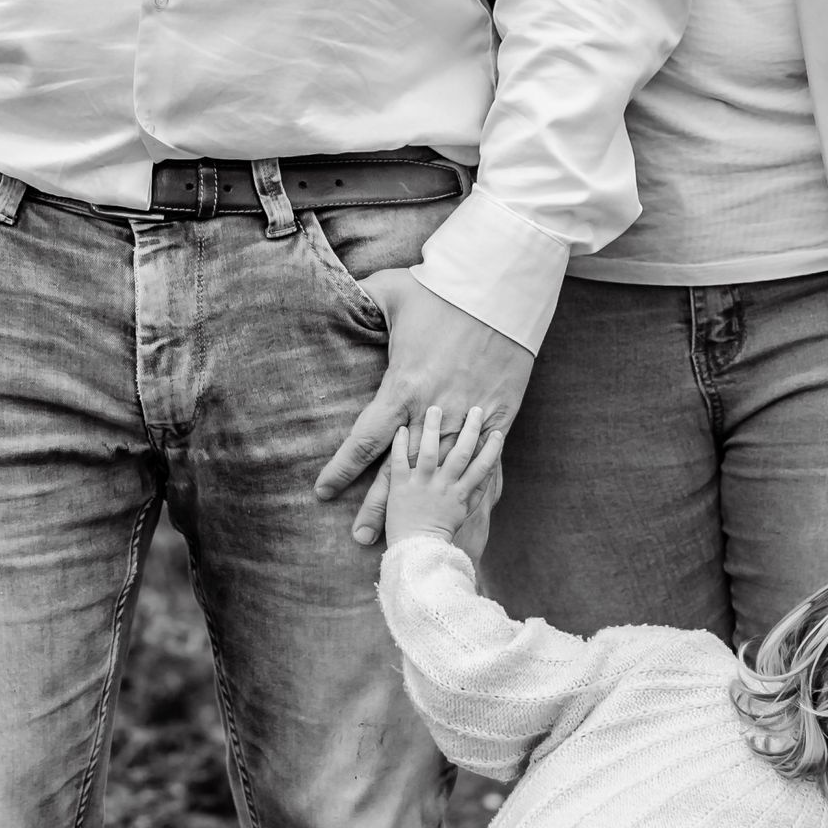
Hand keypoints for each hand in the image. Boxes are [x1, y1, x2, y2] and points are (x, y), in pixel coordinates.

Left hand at [315, 268, 533, 544]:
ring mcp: (466, 417)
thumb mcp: (390, 289)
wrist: (503, 293)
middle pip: (398, 470)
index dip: (342, 469)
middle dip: (377, 505)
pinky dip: (473, 488)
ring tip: (408, 533)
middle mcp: (432, 410)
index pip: (365, 439)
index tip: (323, 491)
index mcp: (402, 385)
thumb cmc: (443, 291)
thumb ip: (358, 301)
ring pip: (438, 472)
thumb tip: (329, 296)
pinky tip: (466, 513)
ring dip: (422, 503)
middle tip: (360, 538)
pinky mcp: (497, 416)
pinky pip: (482, 460)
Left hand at [385, 405, 504, 556]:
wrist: (416, 550)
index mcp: (460, 493)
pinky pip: (400, 461)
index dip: (491, 449)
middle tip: (477, 409)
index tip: (498, 431)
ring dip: (432, 428)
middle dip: (470, 430)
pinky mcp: (401, 486)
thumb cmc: (441, 532)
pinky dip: (400, 444)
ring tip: (436, 408)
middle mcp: (443, 486)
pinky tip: (402, 427)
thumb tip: (490, 470)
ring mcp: (422, 485)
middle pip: (460, 453)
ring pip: (429, 452)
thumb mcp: (465, 512)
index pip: (481, 468)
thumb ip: (478, 491)